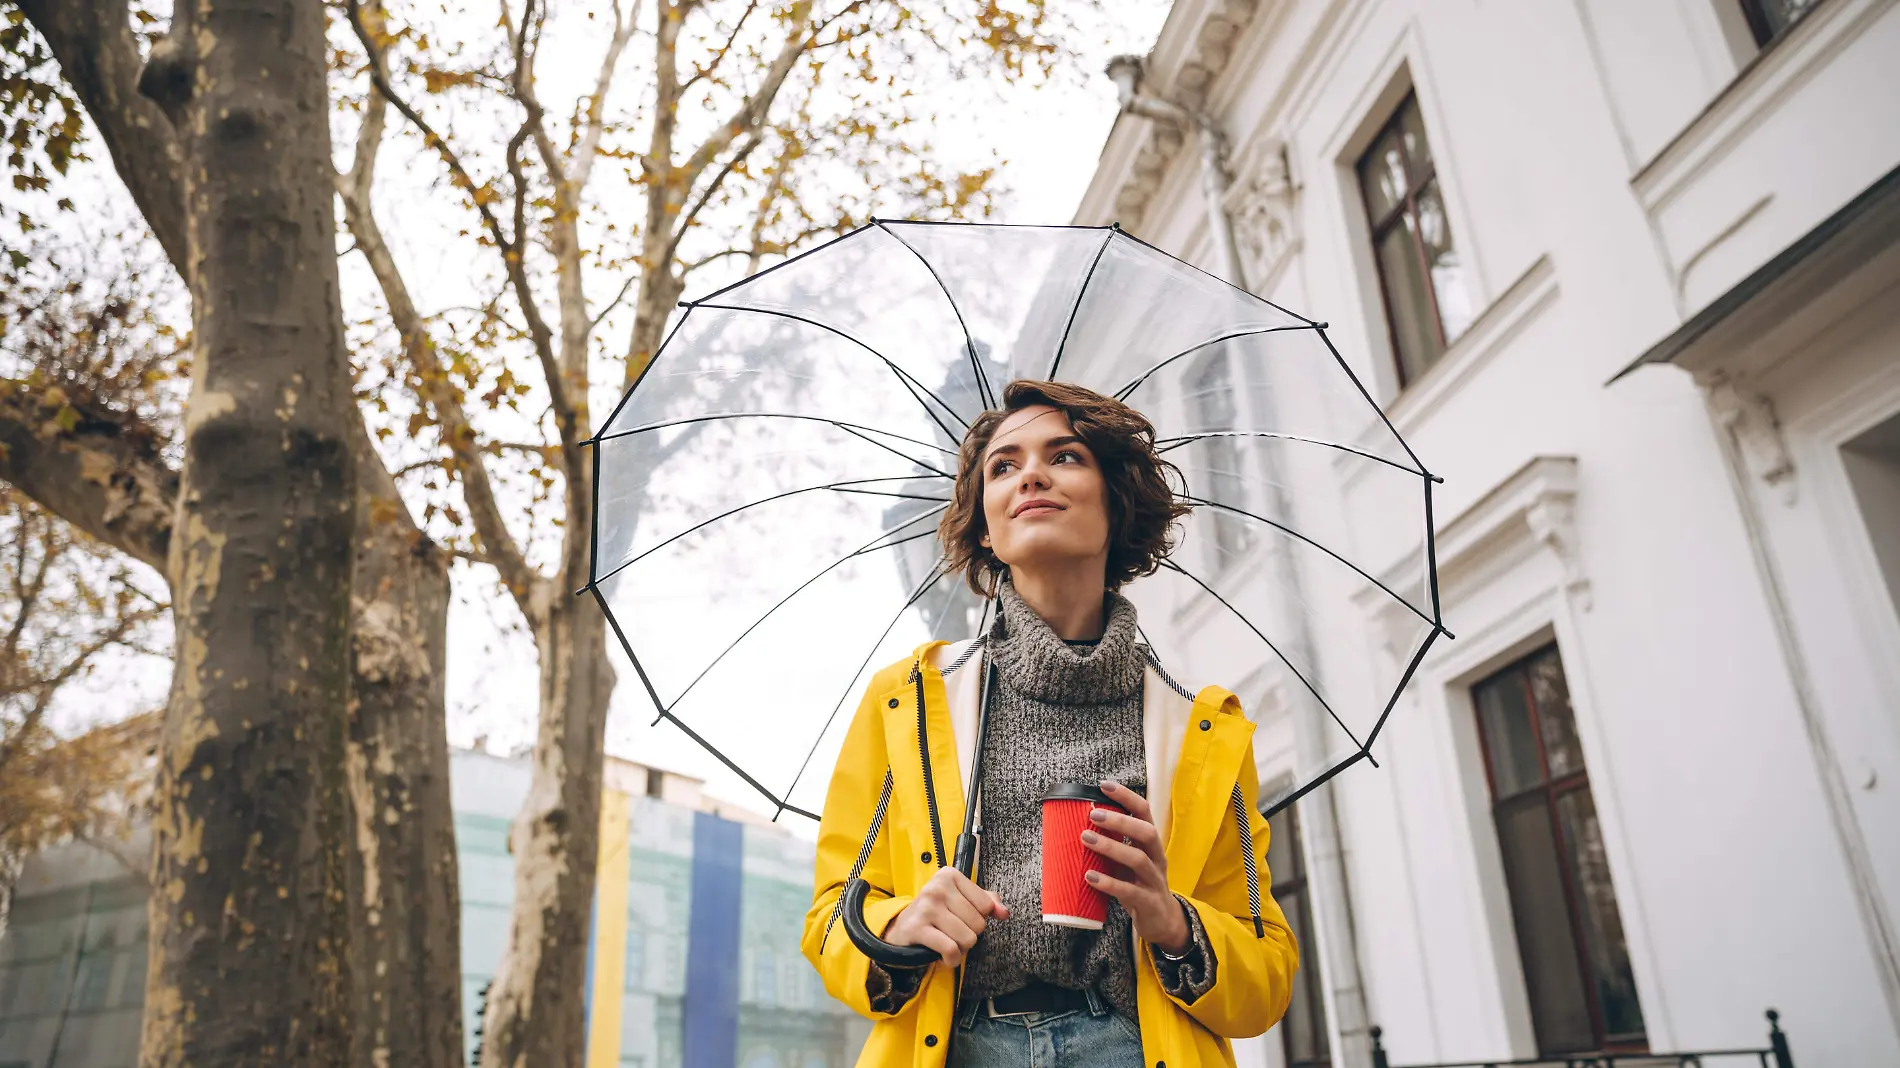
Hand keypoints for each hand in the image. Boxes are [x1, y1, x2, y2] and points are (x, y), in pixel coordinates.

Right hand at [884, 866, 1010, 967]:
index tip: (962, 917)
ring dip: (961, 949)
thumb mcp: (962, 900)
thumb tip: (1004, 913)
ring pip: (967, 938)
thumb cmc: (937, 913)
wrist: (902, 929)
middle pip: (978, 923)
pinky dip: (952, 959)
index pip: (986, 905)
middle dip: (970, 935)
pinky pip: (950, 950)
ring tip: (948, 942)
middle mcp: (937, 887)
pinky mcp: (917, 928)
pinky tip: (946, 957)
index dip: (978, 918)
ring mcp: (926, 907)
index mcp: (950, 875)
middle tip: (953, 932)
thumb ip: (987, 902)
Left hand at [1082, 778, 1190, 953]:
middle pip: (1146, 832)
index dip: (1126, 797)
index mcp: (1151, 844)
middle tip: (1093, 814)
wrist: (1163, 922)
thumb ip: (1112, 846)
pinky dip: (1109, 882)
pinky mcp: (1149, 903)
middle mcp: (1156, 858)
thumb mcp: (1128, 862)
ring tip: (1085, 838)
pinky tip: (1090, 877)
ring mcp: (1155, 881)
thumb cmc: (1139, 886)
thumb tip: (1075, 827)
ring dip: (1111, 847)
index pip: (1144, 812)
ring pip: (1138, 859)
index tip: (1103, 785)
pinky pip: (1130, 891)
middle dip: (1120, 820)